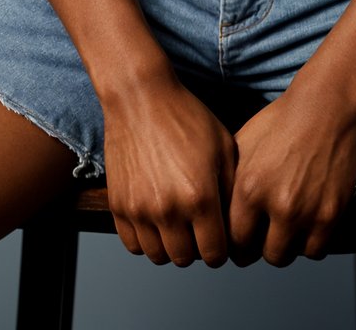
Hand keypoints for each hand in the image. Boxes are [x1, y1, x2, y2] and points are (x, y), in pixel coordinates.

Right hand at [102, 70, 236, 266]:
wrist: (140, 97)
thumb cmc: (185, 116)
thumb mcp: (223, 146)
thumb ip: (232, 189)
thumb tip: (237, 223)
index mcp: (200, 196)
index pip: (215, 254)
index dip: (222, 248)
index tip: (220, 236)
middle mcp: (169, 209)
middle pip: (186, 259)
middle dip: (197, 248)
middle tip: (198, 229)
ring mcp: (140, 209)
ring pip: (158, 256)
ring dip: (170, 246)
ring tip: (177, 224)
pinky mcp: (118, 205)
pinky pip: (132, 244)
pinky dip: (145, 240)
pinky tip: (155, 221)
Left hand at [228, 88, 355, 265]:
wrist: (326, 105)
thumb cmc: (282, 121)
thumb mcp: (243, 144)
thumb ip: (229, 181)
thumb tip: (217, 211)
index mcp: (249, 187)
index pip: (233, 241)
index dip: (235, 242)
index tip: (240, 239)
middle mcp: (276, 204)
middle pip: (260, 254)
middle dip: (258, 246)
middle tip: (263, 235)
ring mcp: (306, 212)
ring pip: (287, 256)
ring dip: (284, 246)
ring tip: (284, 227)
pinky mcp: (331, 215)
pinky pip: (315, 251)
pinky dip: (309, 243)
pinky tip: (305, 224)